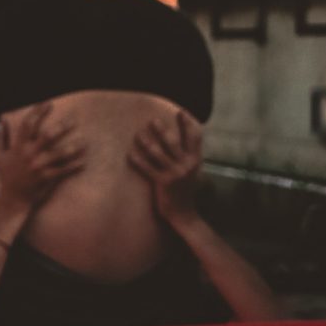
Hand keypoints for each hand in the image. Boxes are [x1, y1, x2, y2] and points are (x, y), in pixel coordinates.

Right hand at [0, 104, 81, 212]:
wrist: (12, 199)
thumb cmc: (6, 176)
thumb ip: (0, 137)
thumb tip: (2, 121)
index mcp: (19, 146)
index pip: (29, 124)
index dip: (38, 112)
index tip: (48, 104)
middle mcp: (30, 154)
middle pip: (48, 136)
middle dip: (61, 126)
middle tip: (73, 120)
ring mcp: (40, 167)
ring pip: (60, 154)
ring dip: (74, 147)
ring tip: (85, 141)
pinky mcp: (47, 178)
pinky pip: (64, 171)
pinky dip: (74, 166)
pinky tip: (84, 161)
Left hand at [125, 98, 204, 225]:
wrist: (183, 213)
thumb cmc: (184, 189)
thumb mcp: (191, 170)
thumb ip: (187, 155)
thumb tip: (179, 137)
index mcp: (195, 160)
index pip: (195, 136)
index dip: (188, 123)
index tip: (181, 111)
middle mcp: (186, 165)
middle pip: (173, 141)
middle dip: (162, 130)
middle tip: (152, 121)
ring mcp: (174, 174)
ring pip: (157, 153)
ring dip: (146, 142)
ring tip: (138, 134)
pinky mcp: (162, 183)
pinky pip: (147, 168)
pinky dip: (137, 160)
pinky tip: (129, 154)